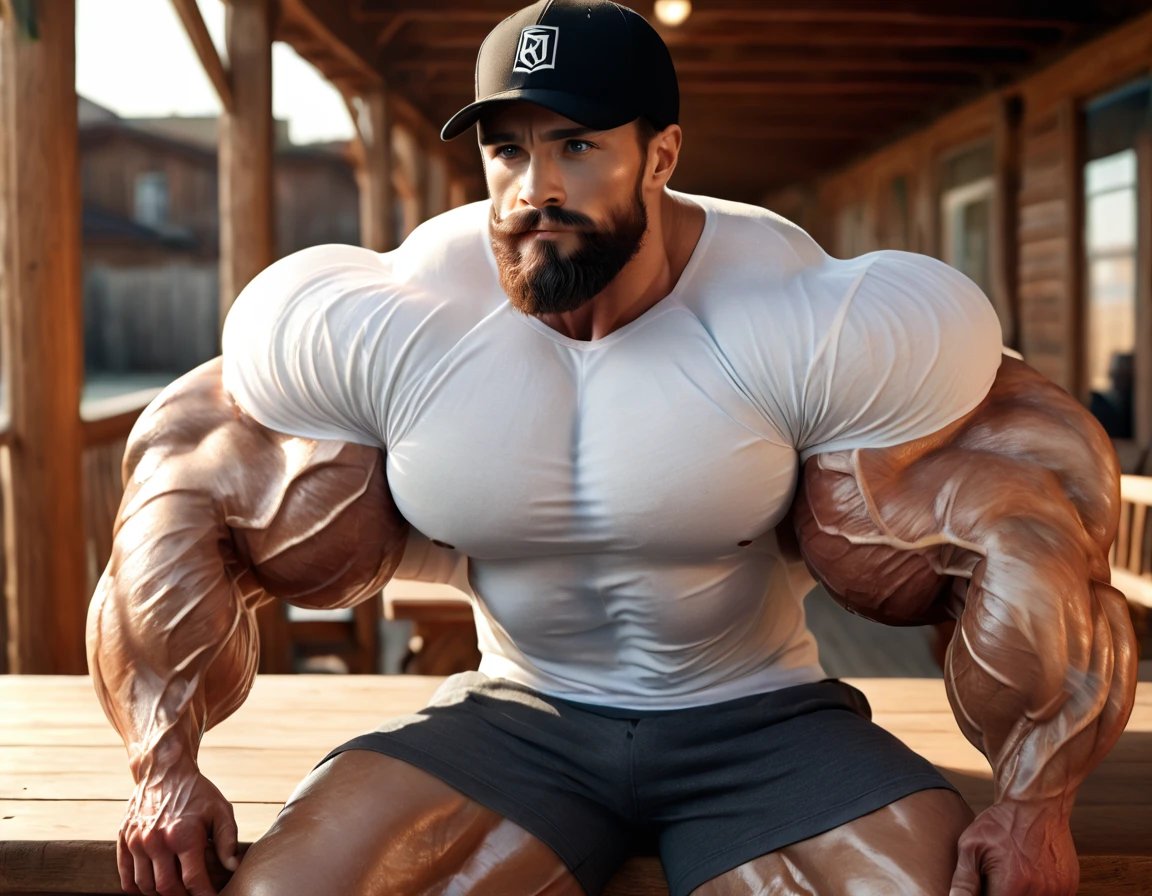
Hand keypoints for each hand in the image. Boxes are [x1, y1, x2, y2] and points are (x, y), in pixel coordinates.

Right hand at [118, 758, 239, 895]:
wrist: (164, 770)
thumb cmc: (197, 793)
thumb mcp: (221, 810)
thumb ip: (227, 840)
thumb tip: (233, 868)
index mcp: (183, 835)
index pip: (193, 880)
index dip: (204, 895)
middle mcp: (156, 841)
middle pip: (167, 888)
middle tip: (193, 895)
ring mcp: (137, 842)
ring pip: (145, 886)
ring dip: (160, 894)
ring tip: (176, 890)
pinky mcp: (124, 841)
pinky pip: (126, 878)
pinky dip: (138, 888)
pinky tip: (153, 885)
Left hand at [949, 800, 1078, 895]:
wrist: (1036, 804)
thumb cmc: (1000, 824)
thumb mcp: (971, 847)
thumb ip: (964, 882)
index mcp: (1012, 885)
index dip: (986, 895)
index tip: (984, 884)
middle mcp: (1039, 892)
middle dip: (1001, 893)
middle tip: (996, 877)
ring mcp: (1058, 891)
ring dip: (1019, 892)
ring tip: (1012, 872)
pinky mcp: (1069, 888)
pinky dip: (1036, 892)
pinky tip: (1028, 874)